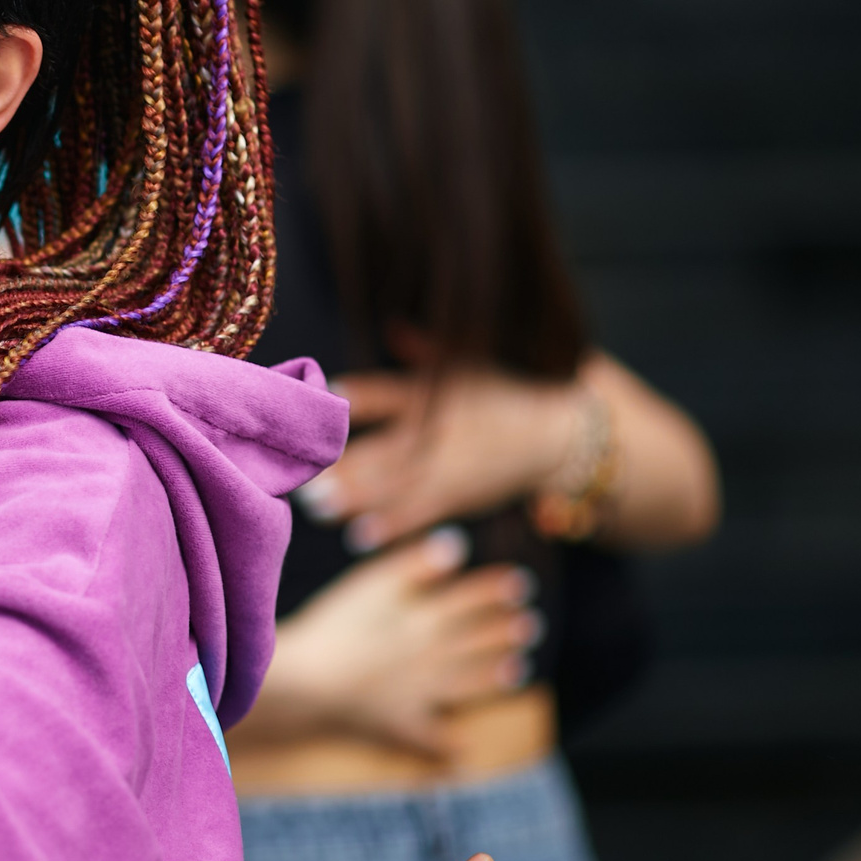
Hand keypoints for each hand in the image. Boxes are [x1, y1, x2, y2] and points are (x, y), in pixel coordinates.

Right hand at [237, 529, 539, 754]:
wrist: (308, 684)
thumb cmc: (332, 626)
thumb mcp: (369, 583)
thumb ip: (415, 563)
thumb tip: (458, 544)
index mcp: (419, 618)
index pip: (466, 600)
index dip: (495, 591)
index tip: (521, 585)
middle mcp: (429, 656)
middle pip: (472, 642)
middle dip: (503, 633)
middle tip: (531, 627)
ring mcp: (419, 694)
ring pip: (464, 685)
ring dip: (492, 678)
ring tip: (517, 671)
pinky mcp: (400, 726)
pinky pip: (429, 739)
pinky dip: (446, 745)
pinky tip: (462, 749)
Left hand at [301, 367, 589, 551]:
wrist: (558, 433)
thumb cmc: (503, 391)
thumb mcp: (468, 362)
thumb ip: (425, 350)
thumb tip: (391, 323)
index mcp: (433, 394)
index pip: (390, 392)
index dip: (360, 394)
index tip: (328, 397)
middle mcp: (438, 431)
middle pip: (384, 446)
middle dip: (344, 460)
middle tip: (302, 471)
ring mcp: (449, 466)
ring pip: (395, 484)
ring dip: (355, 497)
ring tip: (314, 504)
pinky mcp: (460, 495)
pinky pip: (422, 513)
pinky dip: (392, 526)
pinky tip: (359, 536)